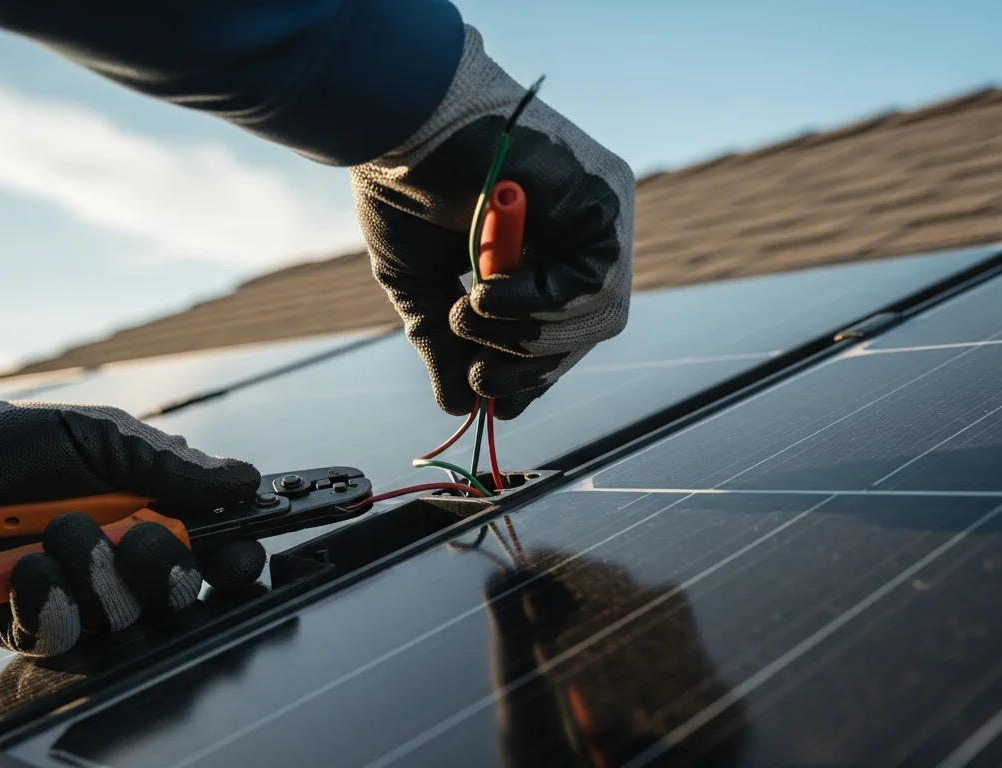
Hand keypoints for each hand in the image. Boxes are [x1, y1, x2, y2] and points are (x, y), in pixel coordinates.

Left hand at [0, 392, 264, 656]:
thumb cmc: (29, 445)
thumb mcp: (107, 439)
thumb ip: (173, 465)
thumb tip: (245, 479)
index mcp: (159, 524)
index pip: (217, 559)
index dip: (235, 563)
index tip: (236, 554)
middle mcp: (127, 571)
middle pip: (179, 599)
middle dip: (164, 569)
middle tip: (136, 535)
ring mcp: (80, 602)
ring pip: (120, 618)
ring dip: (93, 572)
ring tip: (58, 530)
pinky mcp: (27, 626)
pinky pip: (57, 635)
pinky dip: (46, 601)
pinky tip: (26, 567)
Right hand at [351, 25, 634, 419]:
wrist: (398, 123)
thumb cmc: (405, 189)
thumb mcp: (422, 285)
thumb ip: (446, 344)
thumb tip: (457, 409)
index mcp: (543, 246)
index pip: (560, 328)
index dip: (533, 374)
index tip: (494, 406)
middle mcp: (581, 230)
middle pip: (585, 330)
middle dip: (532, 369)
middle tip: (481, 383)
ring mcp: (598, 213)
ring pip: (596, 316)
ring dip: (527, 338)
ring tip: (467, 314)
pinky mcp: (603, 196)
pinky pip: (592, 281)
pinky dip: (539, 304)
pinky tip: (488, 296)